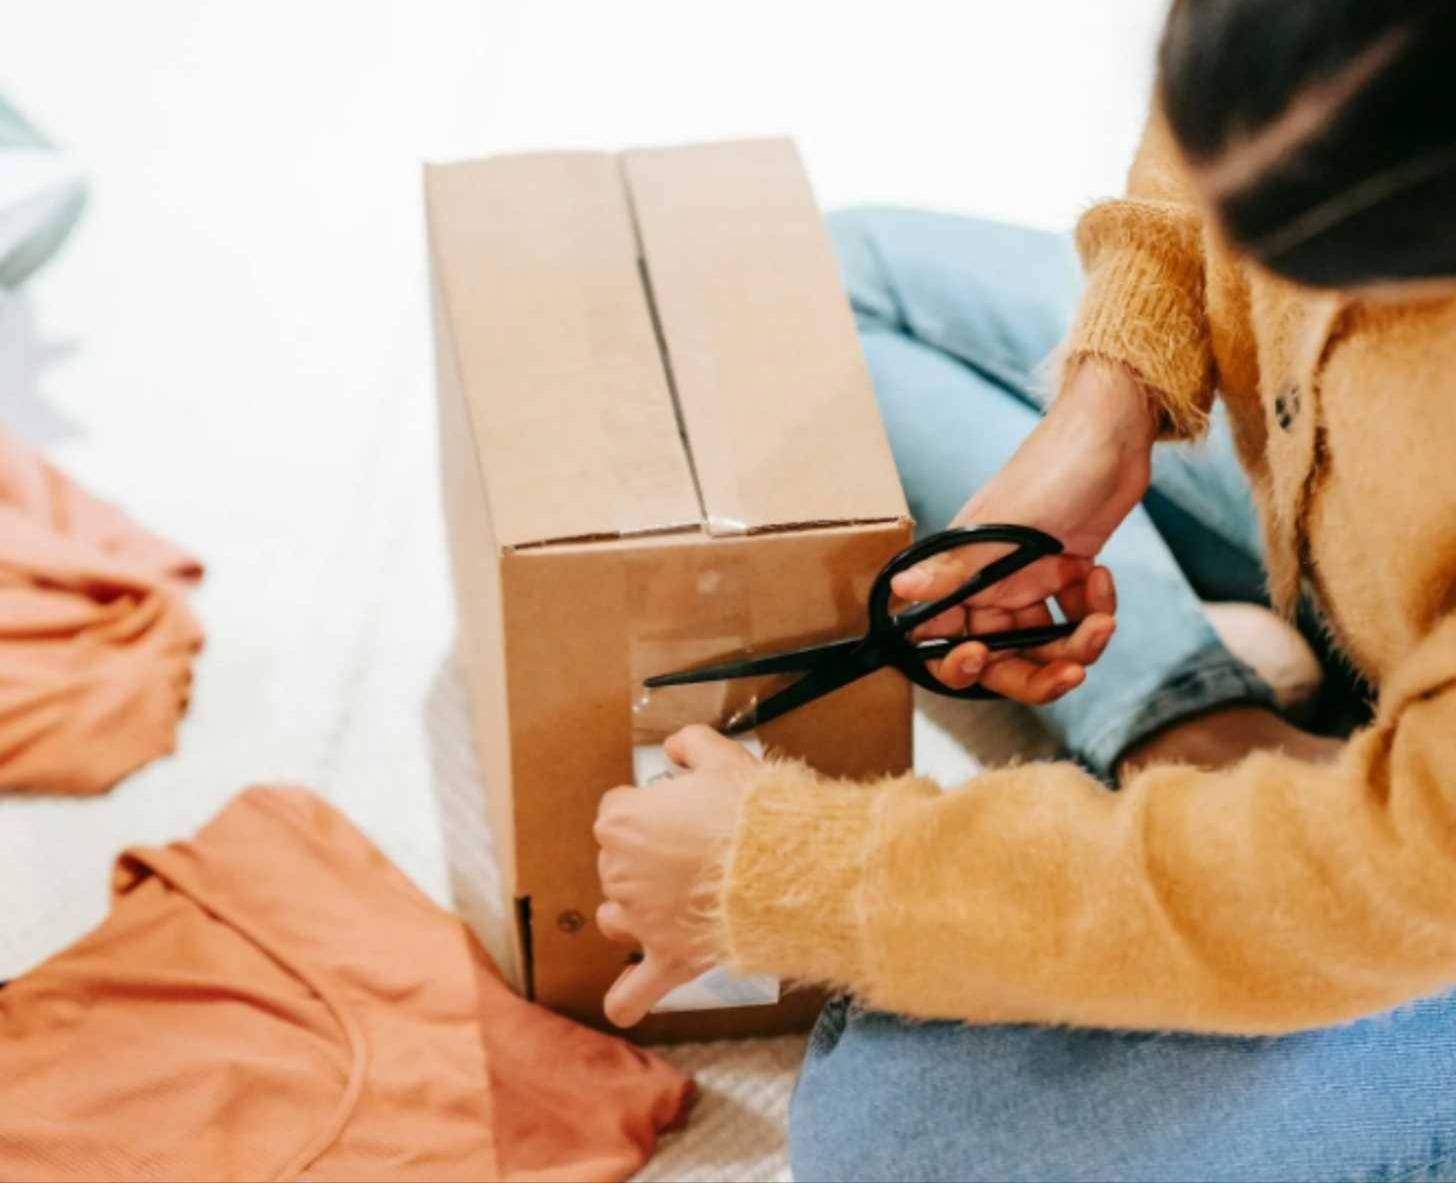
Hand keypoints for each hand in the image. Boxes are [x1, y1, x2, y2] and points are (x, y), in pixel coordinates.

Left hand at [593, 725, 756, 1026]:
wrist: (789, 864)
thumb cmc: (754, 813)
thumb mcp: (723, 758)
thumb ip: (690, 744)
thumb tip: (676, 749)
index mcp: (623, 823)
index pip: (616, 811)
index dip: (648, 809)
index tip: (677, 812)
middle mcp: (621, 873)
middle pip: (616, 863)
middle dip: (647, 857)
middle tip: (695, 851)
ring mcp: (643, 920)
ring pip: (616, 919)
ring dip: (633, 913)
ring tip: (672, 903)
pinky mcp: (671, 958)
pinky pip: (634, 992)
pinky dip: (628, 998)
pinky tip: (626, 1002)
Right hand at [892, 359, 1157, 703]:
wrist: (1111, 436)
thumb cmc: (1050, 471)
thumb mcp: (1003, 528)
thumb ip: (951, 568)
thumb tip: (898, 590)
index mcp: (961, 574)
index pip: (941, 638)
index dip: (957, 665)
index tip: (983, 660)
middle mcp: (990, 585)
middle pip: (1001, 659)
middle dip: (1036, 676)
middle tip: (1070, 674)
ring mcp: (1030, 584)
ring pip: (1044, 647)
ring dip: (1077, 645)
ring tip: (1103, 621)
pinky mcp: (1066, 578)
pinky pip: (1077, 621)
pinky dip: (1095, 610)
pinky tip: (1101, 577)